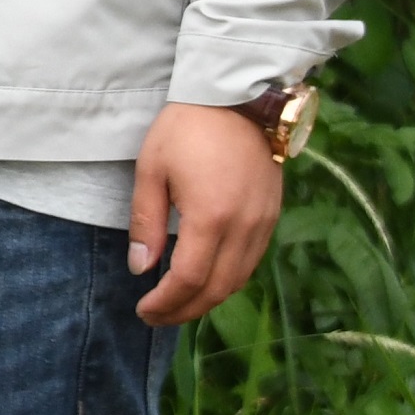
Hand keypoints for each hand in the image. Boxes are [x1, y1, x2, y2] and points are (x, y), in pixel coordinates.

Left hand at [125, 99, 282, 322]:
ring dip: (207, 299)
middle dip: (185, 310)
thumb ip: (146, 222)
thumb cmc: (186, 128)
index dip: (166, 303)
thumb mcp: (152, 169)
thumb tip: (141, 269)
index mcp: (211, 217)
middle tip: (155, 316)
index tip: (143, 310)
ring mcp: (264, 222)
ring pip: (238, 280)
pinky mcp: (272, 215)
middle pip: (217, 289)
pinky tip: (205, 279)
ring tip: (177, 304)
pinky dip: (227, 279)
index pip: (189, 279)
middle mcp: (244, 227)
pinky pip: (251, 261)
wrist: (238, 98)